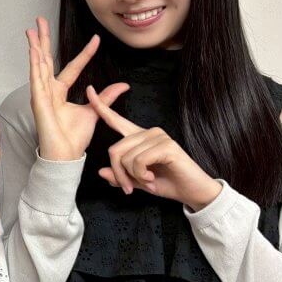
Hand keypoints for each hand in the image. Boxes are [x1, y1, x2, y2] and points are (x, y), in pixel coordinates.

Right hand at [27, 16, 127, 160]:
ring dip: (35, 46)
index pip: (73, 67)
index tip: (96, 39)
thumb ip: (105, 96)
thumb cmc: (74, 138)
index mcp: (60, 92)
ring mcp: (41, 94)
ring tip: (33, 29)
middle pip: (45, 59)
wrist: (65, 155)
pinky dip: (35, 64)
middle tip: (39, 21)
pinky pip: (36, 79)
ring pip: (38, 65)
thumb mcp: (94, 111)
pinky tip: (34, 51)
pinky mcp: (38, 101)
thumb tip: (123, 85)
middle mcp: (48, 90)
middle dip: (43, 39)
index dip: (84, 53)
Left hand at [86, 85, 222, 210]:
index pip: (116, 120)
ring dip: (133, 177)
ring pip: (125, 157)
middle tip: (129, 188)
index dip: (101, 106)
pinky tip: (152, 179)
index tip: (88, 90)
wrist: (193, 192)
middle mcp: (147, 132)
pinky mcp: (166, 145)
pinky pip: (138, 161)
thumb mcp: (137, 182)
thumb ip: (120, 176)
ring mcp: (158, 136)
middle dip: (119, 174)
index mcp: (138, 137)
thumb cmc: (167, 183)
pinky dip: (141, 175)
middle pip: (114, 150)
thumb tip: (101, 172)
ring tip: (148, 181)